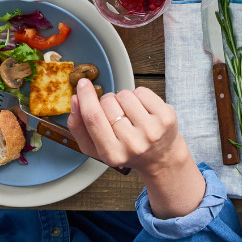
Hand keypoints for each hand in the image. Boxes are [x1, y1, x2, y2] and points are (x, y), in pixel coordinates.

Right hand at [68, 78, 203, 217]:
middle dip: (106, 101)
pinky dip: (138, 95)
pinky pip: (142, 91)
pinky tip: (141, 109)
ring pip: (125, 94)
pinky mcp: (166, 117)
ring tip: (129, 113)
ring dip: (122, 99)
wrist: (161, 158)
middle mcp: (133, 143)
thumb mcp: (97, 148)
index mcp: (112, 154)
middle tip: (115, 114)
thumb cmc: (125, 151)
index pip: (94, 118)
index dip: (86, 98)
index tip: (82, 84)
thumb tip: (75, 98)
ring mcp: (152, 129)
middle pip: (108, 103)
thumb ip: (79, 126)